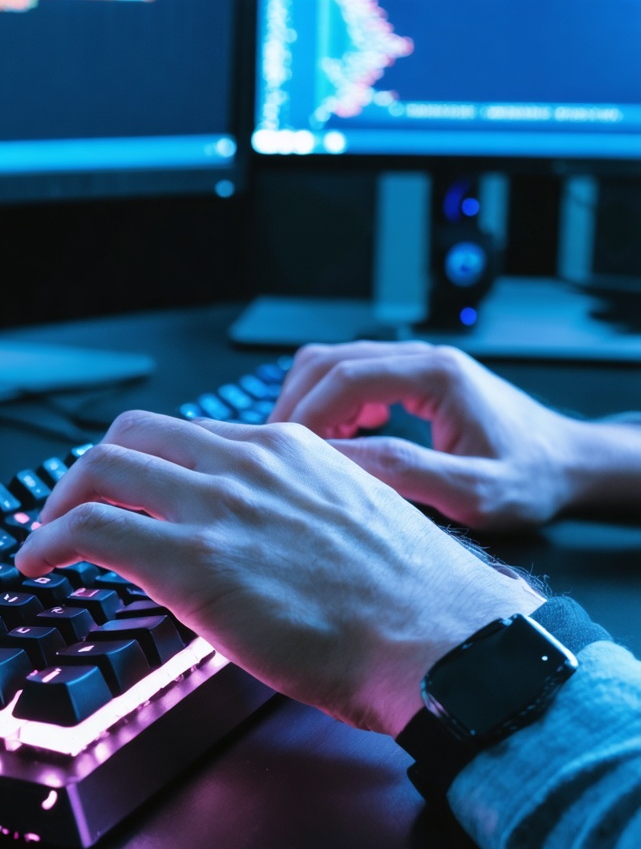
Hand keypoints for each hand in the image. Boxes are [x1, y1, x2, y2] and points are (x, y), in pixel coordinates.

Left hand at [15, 411, 542, 736]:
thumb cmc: (408, 598)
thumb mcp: (346, 521)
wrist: (439, 641)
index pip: (185, 435)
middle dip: (89, 470)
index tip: (125, 492)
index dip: (142, 463)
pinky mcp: (194, 562)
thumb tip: (245, 539)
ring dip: (60, 502)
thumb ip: (287, 511)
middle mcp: (246, 464)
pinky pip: (94, 529)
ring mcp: (218, 508)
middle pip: (133, 435)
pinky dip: (49, 540)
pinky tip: (37, 563)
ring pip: (103, 468)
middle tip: (72, 507)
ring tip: (45, 537)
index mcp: (286, 450)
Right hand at [269, 341, 589, 529]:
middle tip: (281, 453)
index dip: (305, 415)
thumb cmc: (530, 479)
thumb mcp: (473, 491)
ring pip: (333, 363)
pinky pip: (350, 375)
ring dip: (309, 403)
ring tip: (308, 450)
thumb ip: (405, 472)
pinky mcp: (412, 376)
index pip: (345, 377)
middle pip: (328, 361)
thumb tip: (337, 461)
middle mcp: (423, 357)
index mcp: (437, 375)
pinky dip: (329, 404)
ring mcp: (416, 362)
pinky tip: (341, 439)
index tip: (285, 452)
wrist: (567, 462)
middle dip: (295, 406)